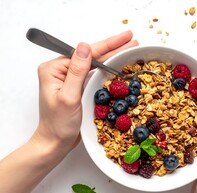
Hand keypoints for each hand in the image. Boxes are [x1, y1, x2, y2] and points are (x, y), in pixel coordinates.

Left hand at [31, 31, 137, 157]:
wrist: (55, 142)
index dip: (108, 44)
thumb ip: (77, 71)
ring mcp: (69, 78)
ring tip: (128, 48)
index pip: (86, 53)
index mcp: (54, 69)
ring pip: (94, 64)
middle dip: (113, 47)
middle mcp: (61, 71)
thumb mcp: (69, 97)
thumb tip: (85, 47)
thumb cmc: (59, 124)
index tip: (125, 37)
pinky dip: (107, 69)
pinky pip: (93, 74)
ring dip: (112, 56)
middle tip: (131, 39)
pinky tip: (117, 64)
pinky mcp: (76, 87)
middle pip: (91, 56)